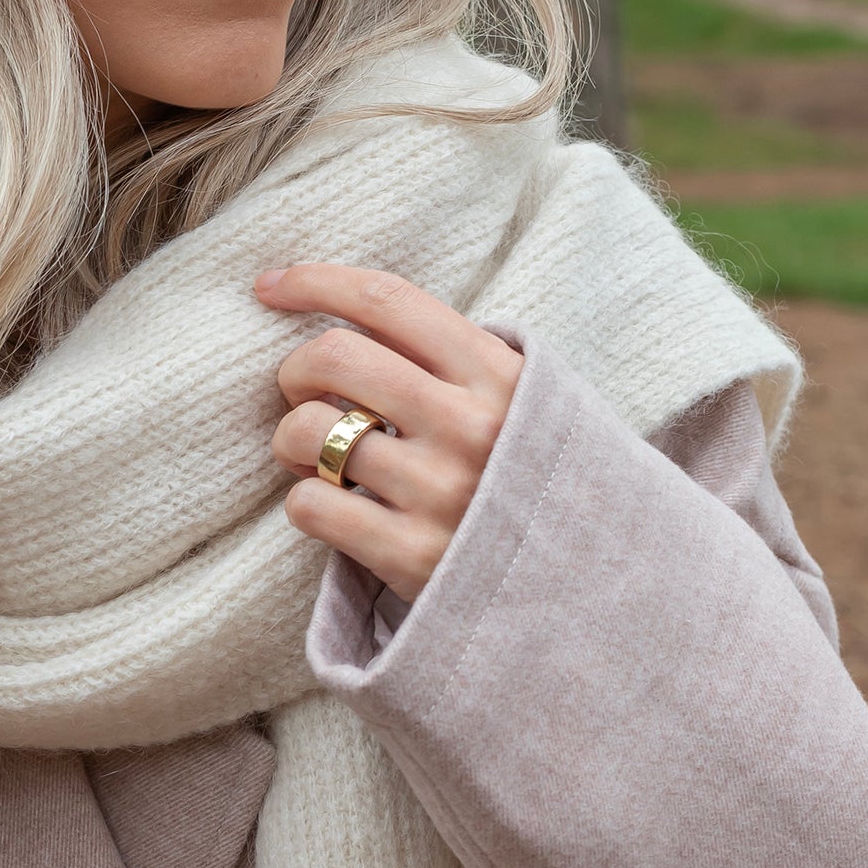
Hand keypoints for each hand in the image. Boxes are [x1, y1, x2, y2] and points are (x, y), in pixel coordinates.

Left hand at [256, 263, 524, 604]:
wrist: (596, 586)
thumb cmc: (537, 481)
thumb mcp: (528, 399)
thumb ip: (460, 359)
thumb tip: (358, 315)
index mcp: (498, 374)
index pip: (388, 301)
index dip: (316, 281)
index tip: (270, 286)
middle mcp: (469, 425)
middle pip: (334, 357)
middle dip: (295, 372)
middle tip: (304, 396)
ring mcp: (439, 492)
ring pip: (308, 432)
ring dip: (293, 442)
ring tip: (316, 460)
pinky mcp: (411, 556)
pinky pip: (309, 506)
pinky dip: (304, 502)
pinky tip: (333, 508)